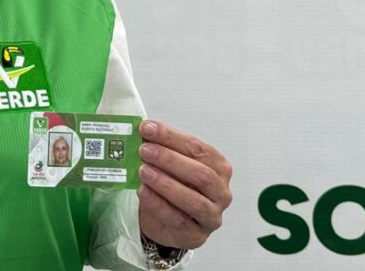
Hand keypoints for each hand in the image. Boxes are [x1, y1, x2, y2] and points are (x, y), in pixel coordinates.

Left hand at [137, 119, 232, 250]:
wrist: (166, 221)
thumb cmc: (173, 185)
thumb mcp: (170, 164)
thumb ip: (162, 148)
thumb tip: (143, 130)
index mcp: (219, 167)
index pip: (198, 148)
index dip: (171, 136)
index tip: (147, 128)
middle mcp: (221, 191)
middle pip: (201, 174)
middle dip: (170, 160)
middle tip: (144, 150)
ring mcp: (212, 215)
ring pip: (193, 200)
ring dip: (165, 183)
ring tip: (143, 171)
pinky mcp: (197, 235)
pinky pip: (179, 220)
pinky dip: (159, 204)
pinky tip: (143, 191)